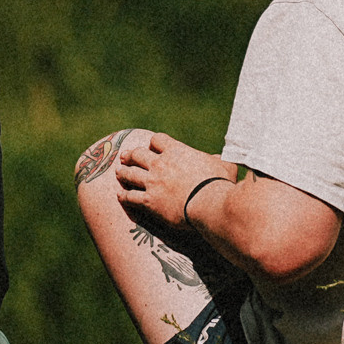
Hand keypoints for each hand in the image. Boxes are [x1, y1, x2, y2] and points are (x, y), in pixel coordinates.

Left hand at [115, 131, 233, 234]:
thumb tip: (221, 159)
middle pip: (137, 154)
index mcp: (177, 151)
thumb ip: (219, 160)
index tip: (152, 146)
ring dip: (123, 173)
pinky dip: (123, 196)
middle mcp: (160, 163)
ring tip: (119, 172)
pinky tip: (120, 196)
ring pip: (129, 174)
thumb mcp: (224, 165)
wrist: (209, 204)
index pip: (158, 140)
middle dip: (131, 155)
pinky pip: (130, 196)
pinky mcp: (148, 201)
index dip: (154, 143)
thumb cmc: (219, 184)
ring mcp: (152, 182)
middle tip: (126, 157)